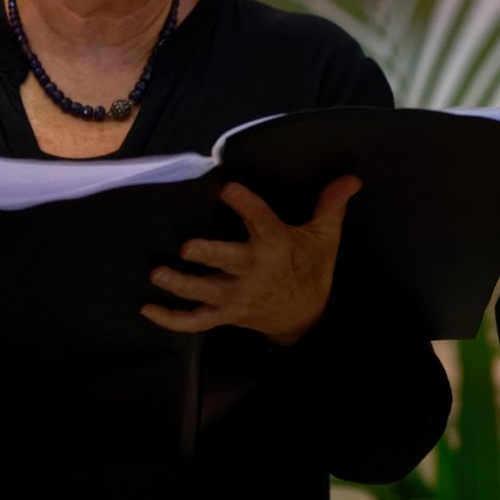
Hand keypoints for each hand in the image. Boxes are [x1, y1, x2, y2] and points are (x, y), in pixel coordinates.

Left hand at [142, 178, 354, 346]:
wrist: (305, 317)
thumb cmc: (311, 269)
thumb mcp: (325, 236)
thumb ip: (331, 204)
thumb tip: (352, 177)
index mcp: (275, 245)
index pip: (259, 220)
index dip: (244, 204)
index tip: (227, 189)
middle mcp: (253, 271)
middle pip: (225, 262)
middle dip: (206, 254)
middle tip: (187, 247)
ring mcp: (236, 296)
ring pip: (203, 291)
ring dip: (178, 284)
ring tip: (157, 273)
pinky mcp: (225, 315)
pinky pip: (194, 322)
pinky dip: (170, 319)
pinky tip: (147, 308)